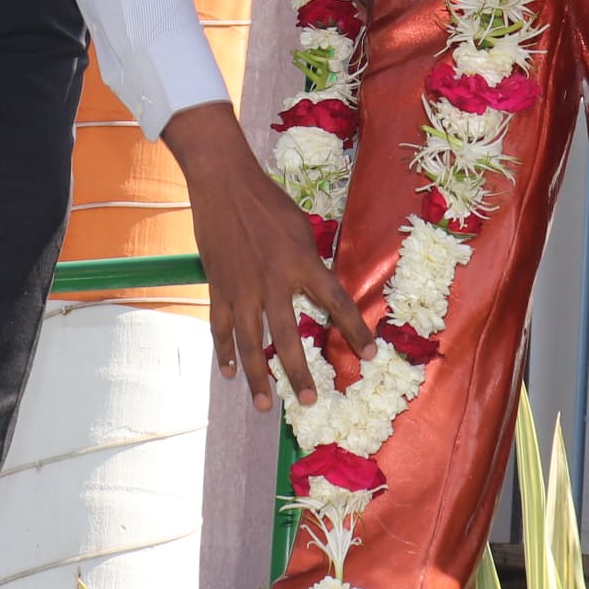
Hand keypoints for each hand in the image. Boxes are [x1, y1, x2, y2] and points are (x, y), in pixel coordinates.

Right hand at [164, 102, 376, 409]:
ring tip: (266, 406)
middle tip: (309, 400)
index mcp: (302, 262)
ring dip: (258, 377)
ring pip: (250, 343)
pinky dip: (225, 352)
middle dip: (299, 373)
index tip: (370, 357)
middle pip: (287, 338)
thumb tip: (319, 289)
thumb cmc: (268, 201)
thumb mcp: (300, 227)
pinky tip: (231, 373)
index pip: (336, 304)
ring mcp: (241, 287)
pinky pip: (221, 328)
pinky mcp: (218, 287)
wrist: (223, 183)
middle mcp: (273, 281)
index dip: (356, 332)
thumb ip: (309, 262)